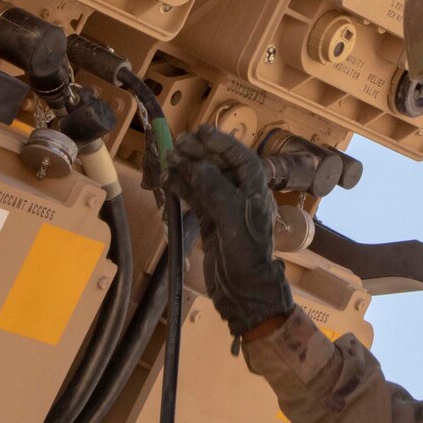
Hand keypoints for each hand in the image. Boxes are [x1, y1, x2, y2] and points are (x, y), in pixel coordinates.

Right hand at [166, 128, 293, 338]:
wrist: (244, 291)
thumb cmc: (247, 254)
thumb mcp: (233, 217)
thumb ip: (215, 188)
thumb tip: (197, 165)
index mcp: (255, 189)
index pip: (239, 156)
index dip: (221, 142)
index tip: (201, 131)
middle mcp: (241, 194)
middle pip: (219, 165)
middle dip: (199, 153)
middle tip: (177, 143)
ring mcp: (224, 208)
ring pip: (203, 180)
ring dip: (186, 168)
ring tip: (168, 157)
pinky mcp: (211, 222)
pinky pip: (195, 198)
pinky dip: (181, 187)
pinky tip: (167, 178)